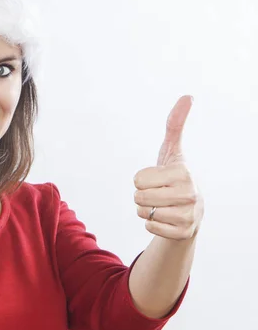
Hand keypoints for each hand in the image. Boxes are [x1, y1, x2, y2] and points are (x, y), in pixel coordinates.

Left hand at [133, 95, 203, 239]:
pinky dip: (152, 224)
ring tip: (162, 205)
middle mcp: (189, 194)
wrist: (191, 210)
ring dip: (146, 210)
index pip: (137, 179)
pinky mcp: (183, 232)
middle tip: (158, 193)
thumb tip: (188, 96)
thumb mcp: (172, 151)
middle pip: (138, 196)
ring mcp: (188, 215)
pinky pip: (149, 227)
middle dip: (142, 195)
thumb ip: (175, 124)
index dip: (142, 179)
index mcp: (182, 172)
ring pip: (142, 212)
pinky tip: (167, 218)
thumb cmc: (175, 176)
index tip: (158, 179)